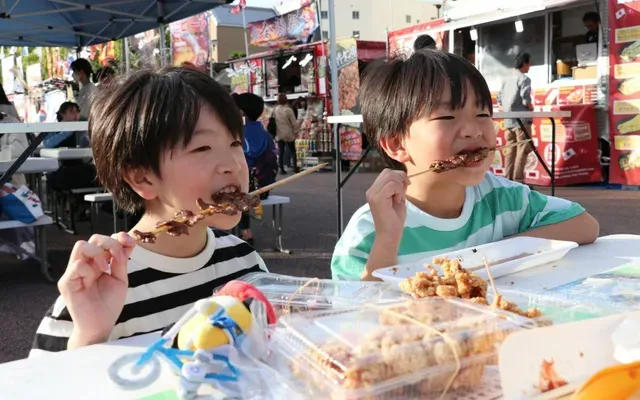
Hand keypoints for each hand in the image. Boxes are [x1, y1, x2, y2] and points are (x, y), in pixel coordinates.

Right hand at [58, 232, 135, 347]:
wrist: (100, 325)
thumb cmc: (108, 304)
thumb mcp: (120, 278)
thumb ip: (121, 260)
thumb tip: (129, 240)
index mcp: (96, 263)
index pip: (103, 241)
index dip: (117, 237)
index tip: (130, 243)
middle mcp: (84, 264)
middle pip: (92, 239)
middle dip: (110, 244)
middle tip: (118, 259)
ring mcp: (73, 272)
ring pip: (81, 246)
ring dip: (98, 254)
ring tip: (106, 268)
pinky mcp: (66, 283)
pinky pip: (76, 265)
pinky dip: (90, 268)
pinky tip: (97, 277)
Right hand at [365, 169, 409, 244]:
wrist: (390, 234)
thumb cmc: (394, 219)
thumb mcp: (398, 197)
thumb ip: (398, 186)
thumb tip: (403, 175)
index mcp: (374, 190)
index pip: (386, 172)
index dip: (398, 176)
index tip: (405, 186)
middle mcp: (371, 190)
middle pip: (388, 172)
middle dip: (400, 179)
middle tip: (403, 193)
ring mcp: (373, 194)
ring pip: (390, 177)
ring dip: (400, 186)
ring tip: (398, 198)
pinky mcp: (377, 198)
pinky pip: (392, 185)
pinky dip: (399, 191)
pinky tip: (397, 201)